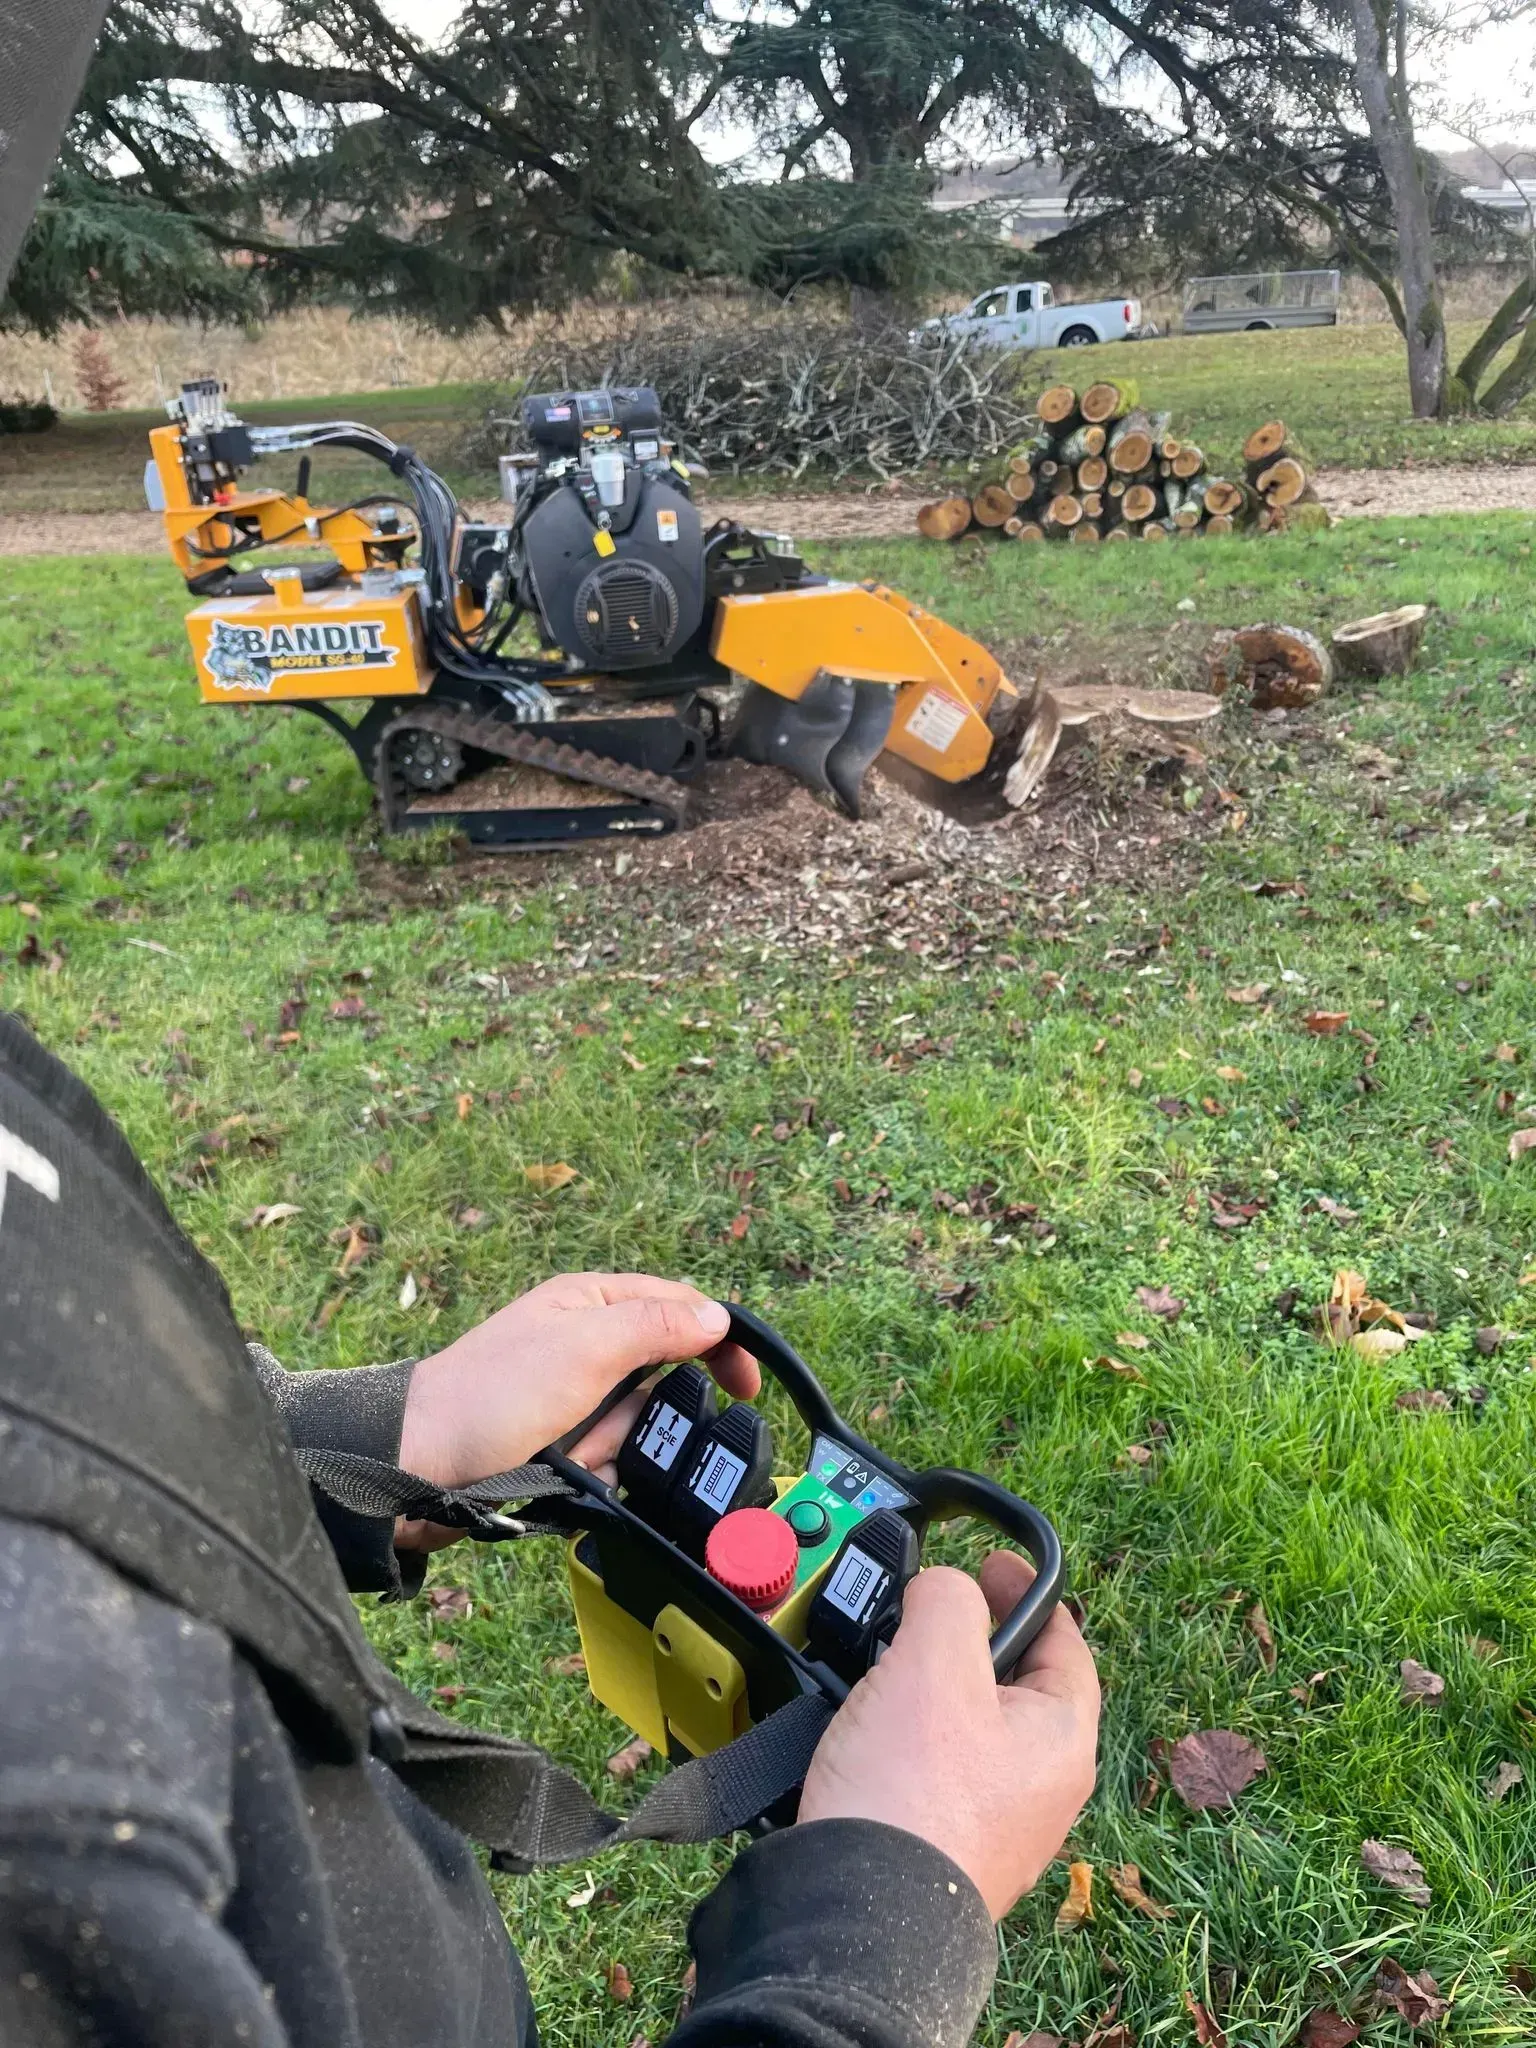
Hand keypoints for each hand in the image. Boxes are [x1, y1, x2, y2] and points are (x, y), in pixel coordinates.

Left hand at [394, 1275, 758, 1549]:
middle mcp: (583, 1343)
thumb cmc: (490, 1396)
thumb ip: (656, 1326)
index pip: (679, 1307)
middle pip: (661, 1380)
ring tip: (565, 1453)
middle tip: (602, 1425)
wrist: (417, 1467)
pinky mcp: (557, 1441)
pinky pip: (608, 1461)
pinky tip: (559, 1476)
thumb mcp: (585, 1347)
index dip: (719, 1341)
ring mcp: (570, 1396)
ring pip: (636, 1428)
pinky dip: (593, 1474)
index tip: (747, 1385)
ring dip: (610, 1449)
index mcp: (590, 1301)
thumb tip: (717, 1317)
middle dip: (639, 1417)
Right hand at [796, 1553, 1098, 1919]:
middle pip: (1017, 1685)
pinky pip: (938, 1772)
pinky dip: (911, 1737)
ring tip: (891, 1667)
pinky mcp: (944, 1848)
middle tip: (930, 1611)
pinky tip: (873, 1731)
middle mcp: (1041, 1790)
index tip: (993, 1565)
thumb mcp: (934, 1659)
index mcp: (1062, 1739)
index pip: (1064, 1642)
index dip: (1029, 1590)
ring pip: (972, 1729)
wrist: (856, 1911)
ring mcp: (995, 1826)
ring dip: (936, 1688)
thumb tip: (944, 1591)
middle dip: (973, 1639)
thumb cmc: (911, 1795)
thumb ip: (949, 1599)